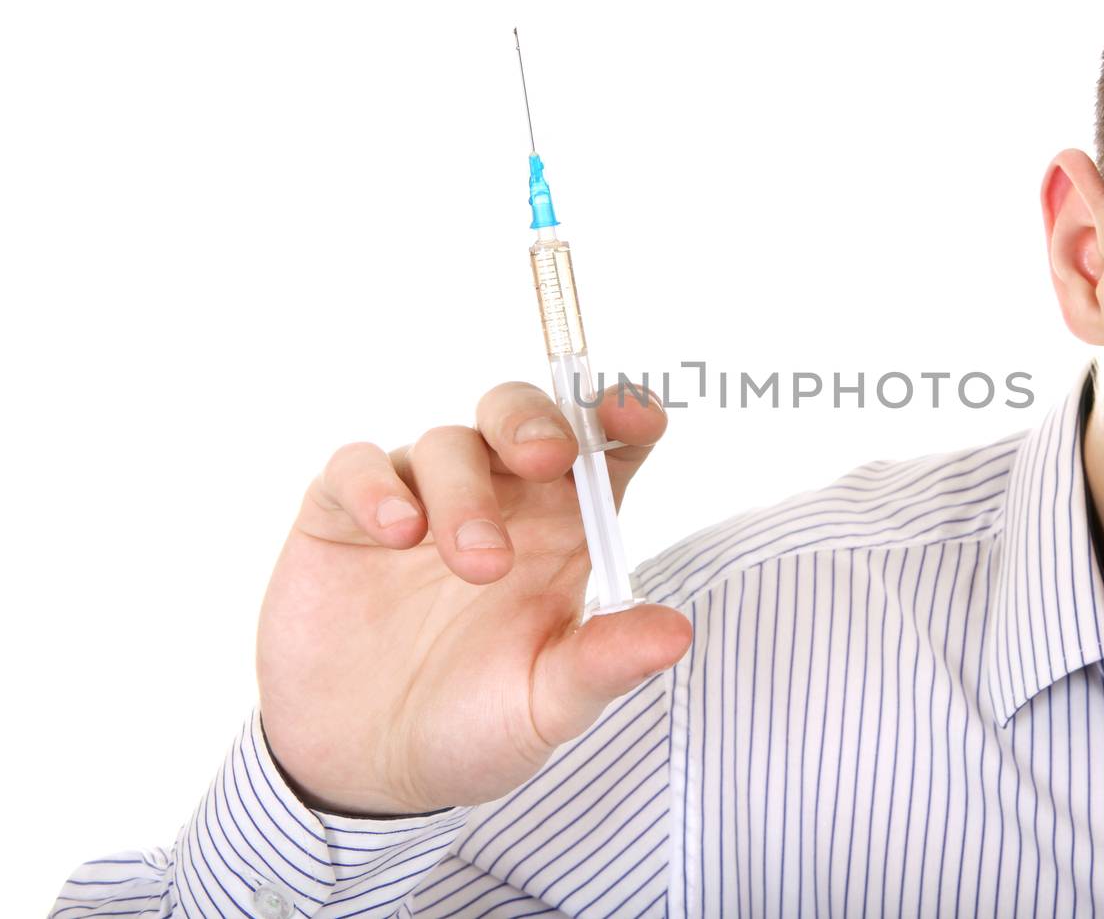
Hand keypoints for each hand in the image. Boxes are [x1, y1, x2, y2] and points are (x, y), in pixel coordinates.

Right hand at [256, 382, 691, 815]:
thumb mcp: (548, 704)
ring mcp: (419, 498)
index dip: (624, 416)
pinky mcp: (344, 513)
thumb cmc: (473, 725)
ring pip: (447, 444)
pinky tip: (397, 532)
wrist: (366, 770)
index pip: (606, 446)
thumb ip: (605, 662)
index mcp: (565, 527)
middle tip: (546, 459)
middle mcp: (498, 498)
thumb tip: (677, 634)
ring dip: (465, 493)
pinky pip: (358, 466)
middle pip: (521, 415)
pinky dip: (378, 487)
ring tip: (478, 564)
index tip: (636, 421)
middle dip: (535, 422)